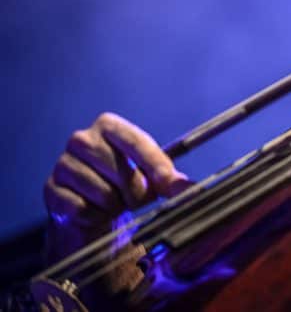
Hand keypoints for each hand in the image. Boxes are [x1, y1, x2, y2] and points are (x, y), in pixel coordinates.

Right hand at [43, 112, 189, 261]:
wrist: (89, 205)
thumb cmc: (124, 182)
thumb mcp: (150, 174)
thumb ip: (168, 179)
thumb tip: (187, 188)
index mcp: (109, 126)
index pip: (135, 142)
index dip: (155, 164)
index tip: (169, 183)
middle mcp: (81, 139)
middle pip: (121, 172)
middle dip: (135, 192)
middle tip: (136, 198)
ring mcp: (63, 164)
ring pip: (103, 194)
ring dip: (115, 206)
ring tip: (114, 202)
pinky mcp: (51, 191)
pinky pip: (83, 210)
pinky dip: (96, 216)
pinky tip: (95, 210)